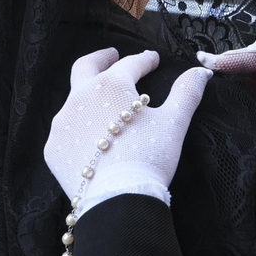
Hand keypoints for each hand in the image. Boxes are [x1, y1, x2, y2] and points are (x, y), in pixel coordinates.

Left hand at [45, 49, 213, 218]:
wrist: (118, 200)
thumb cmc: (149, 156)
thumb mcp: (173, 122)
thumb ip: (187, 93)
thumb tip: (201, 72)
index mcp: (109, 85)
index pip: (130, 65)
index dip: (144, 60)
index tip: (152, 59)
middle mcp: (79, 97)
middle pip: (86, 67)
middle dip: (102, 58)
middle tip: (113, 55)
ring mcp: (62, 124)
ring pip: (74, 101)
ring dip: (89, 96)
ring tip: (103, 103)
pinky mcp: (53, 149)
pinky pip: (67, 131)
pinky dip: (79, 128)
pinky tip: (90, 138)